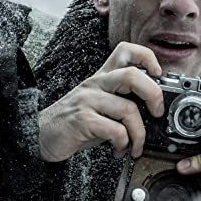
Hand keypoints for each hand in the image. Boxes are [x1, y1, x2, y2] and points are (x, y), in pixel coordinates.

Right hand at [37, 42, 164, 161]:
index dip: (147, 57)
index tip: (159, 74)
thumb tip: (154, 111)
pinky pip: (115, 130)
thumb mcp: (100, 105)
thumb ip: (122, 101)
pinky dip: (123, 143)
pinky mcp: (82, 120)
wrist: (41, 135)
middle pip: (133, 76)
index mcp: (102, 77)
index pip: (125, 51)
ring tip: (136, 146)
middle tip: (157, 113)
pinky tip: (119, 150)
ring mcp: (88, 101)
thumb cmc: (75, 122)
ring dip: (139, 134)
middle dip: (154, 95)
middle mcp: (96, 84)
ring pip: (128, 109)